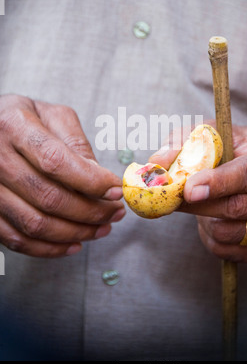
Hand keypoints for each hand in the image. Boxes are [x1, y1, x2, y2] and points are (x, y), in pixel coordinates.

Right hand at [0, 94, 124, 256]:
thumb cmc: (25, 120)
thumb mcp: (53, 116)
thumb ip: (77, 143)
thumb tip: (100, 179)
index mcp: (14, 126)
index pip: (55, 161)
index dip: (90, 181)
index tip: (116, 190)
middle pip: (48, 198)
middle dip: (91, 211)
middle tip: (115, 212)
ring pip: (35, 224)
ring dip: (76, 232)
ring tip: (103, 228)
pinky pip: (17, 240)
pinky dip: (50, 248)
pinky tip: (75, 242)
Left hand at [150, 124, 246, 261]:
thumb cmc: (240, 149)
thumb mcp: (217, 134)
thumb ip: (185, 141)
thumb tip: (156, 162)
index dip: (217, 183)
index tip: (189, 190)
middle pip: (237, 208)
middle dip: (198, 206)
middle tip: (174, 199)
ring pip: (233, 234)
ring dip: (205, 222)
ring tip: (201, 205)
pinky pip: (234, 252)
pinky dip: (213, 239)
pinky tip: (212, 220)